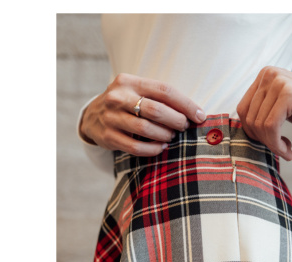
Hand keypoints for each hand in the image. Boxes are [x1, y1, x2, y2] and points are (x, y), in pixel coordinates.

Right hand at [79, 73, 205, 156]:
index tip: (200, 115)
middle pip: (156, 110)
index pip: (164, 91)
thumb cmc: (125, 104)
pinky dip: (152, 149)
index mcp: (129, 82)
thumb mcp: (137, 92)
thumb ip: (159, 98)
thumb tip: (194, 113)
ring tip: (170, 136)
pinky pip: (135, 147)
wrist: (92, 117)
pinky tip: (160, 147)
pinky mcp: (108, 136)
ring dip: (164, 135)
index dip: (186, 104)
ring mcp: (111, 117)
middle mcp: (118, 97)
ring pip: (145, 129)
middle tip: (184, 127)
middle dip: (176, 120)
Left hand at [236, 66, 291, 160]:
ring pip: (259, 125)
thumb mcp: (282, 108)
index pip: (243, 110)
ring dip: (272, 145)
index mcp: (265, 76)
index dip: (252, 132)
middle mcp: (269, 75)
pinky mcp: (289, 94)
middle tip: (279, 148)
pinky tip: (289, 150)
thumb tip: (241, 130)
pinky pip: (271, 127)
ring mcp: (278, 82)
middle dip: (262, 140)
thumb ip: (263, 112)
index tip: (268, 142)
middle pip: (249, 119)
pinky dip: (277, 144)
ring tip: (286, 150)